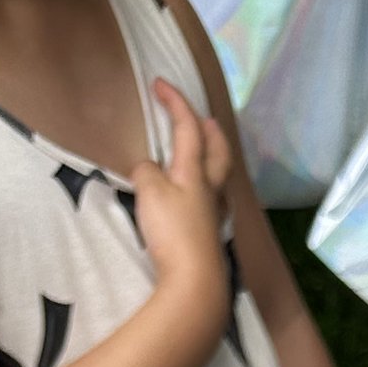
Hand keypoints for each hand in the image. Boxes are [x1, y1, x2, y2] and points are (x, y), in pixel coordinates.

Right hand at [133, 78, 233, 315]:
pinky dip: (208, 190)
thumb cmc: (173, 232)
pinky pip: (213, 204)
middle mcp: (212, 189)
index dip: (175, 101)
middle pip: (219, 151)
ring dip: (214, 160)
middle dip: (212, 131)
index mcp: (196, 170)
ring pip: (220, 178)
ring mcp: (215, 215)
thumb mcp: (149, 192)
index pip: (188, 126)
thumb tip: (150, 172)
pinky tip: (201, 200)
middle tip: (207, 120)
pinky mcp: (211, 239)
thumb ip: (147, 172)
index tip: (160, 83)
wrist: (194, 282)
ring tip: (206, 155)